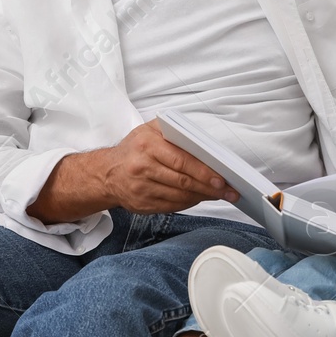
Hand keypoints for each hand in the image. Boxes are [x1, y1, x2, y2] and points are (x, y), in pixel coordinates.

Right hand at [31, 121, 238, 222]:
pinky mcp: (142, 205)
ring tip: (219, 194)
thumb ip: (175, 132)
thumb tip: (205, 146)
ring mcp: (141, 189)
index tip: (222, 178)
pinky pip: (171, 206)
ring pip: (179, 196)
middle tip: (229, 191)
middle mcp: (142, 167)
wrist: (106, 173)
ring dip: (202, 197)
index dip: (203, 172)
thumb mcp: (150, 130)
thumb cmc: (135, 148)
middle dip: (209, 187)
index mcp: (147, 145)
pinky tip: (200, 198)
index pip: (181, 160)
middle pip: (183, 181)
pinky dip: (189, 203)